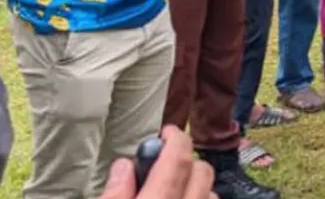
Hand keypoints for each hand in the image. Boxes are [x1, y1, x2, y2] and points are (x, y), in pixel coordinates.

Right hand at [97, 125, 213, 198]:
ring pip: (211, 192)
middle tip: (165, 161)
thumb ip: (114, 194)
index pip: (178, 160)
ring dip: (195, 184)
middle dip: (187, 160)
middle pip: (202, 172)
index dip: (175, 139)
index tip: (167, 132)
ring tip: (171, 188)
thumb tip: (123, 167)